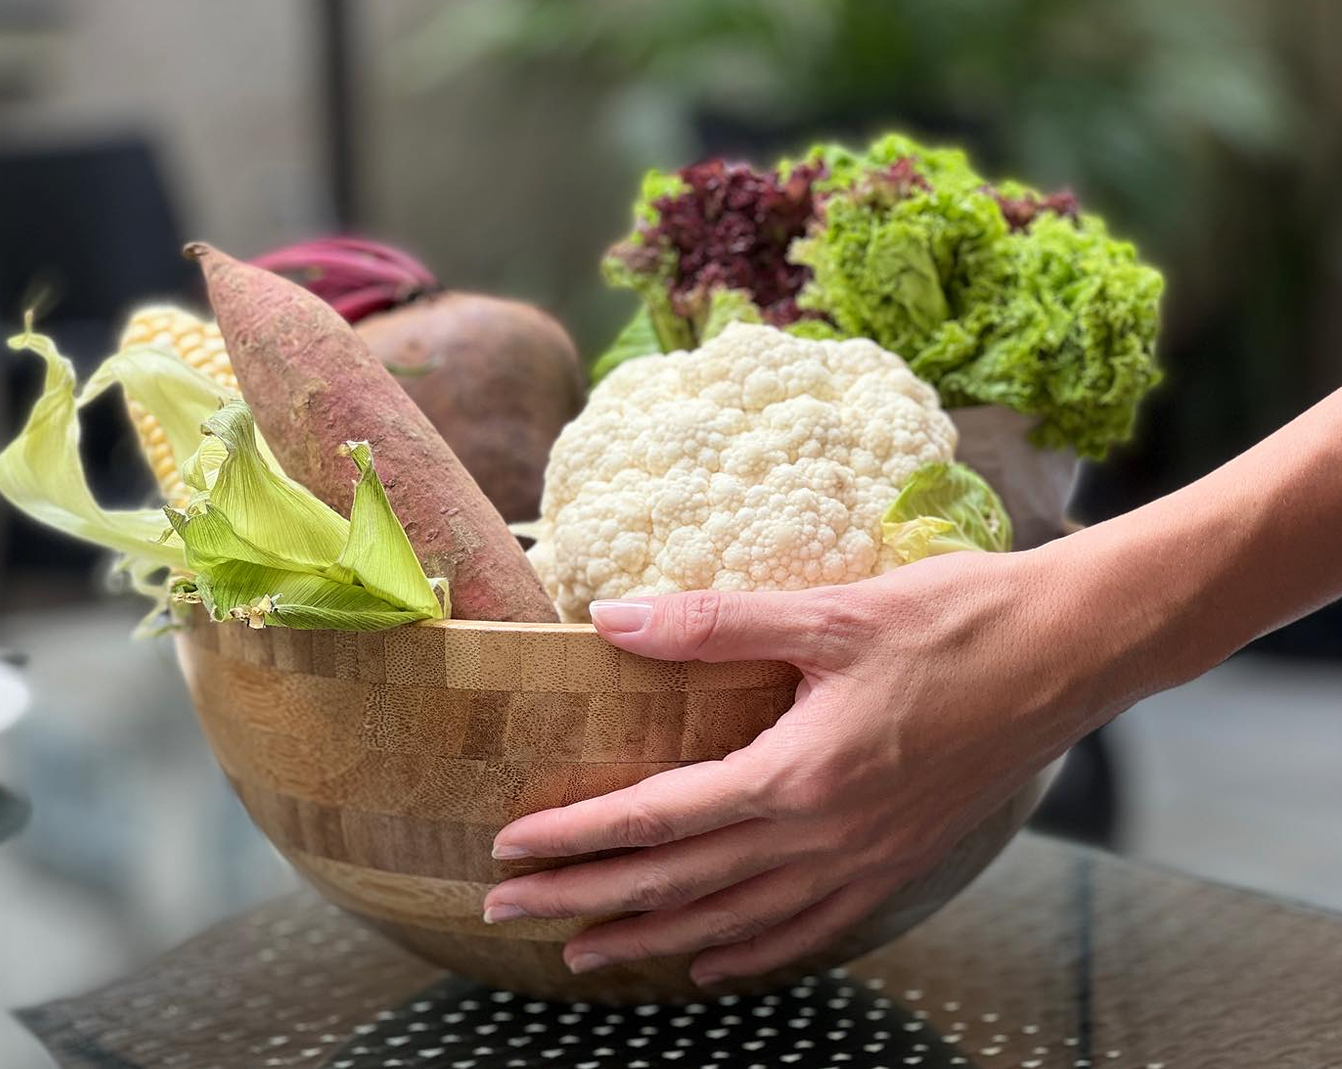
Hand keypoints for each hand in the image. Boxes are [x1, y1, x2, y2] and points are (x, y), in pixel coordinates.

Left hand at [481, 548, 1102, 987]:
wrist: (1071, 652)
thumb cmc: (956, 623)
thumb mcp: (828, 611)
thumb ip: (715, 624)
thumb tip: (614, 620)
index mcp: (796, 774)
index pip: (658, 817)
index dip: (577, 836)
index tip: (510, 852)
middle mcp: (824, 837)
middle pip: (679, 883)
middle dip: (585, 900)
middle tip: (504, 915)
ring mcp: (865, 863)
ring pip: (733, 921)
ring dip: (649, 938)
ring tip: (584, 953)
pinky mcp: (899, 865)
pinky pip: (808, 930)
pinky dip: (749, 953)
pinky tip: (711, 964)